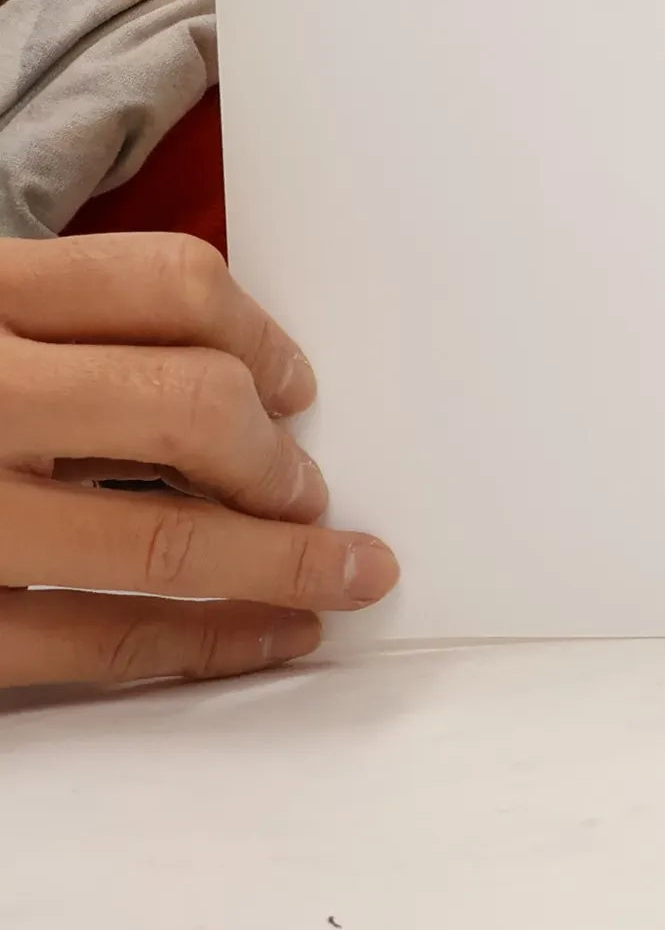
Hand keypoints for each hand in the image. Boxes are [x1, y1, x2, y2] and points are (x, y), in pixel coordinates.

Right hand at [0, 234, 396, 689]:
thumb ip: (63, 327)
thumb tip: (239, 380)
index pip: (169, 284)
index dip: (262, 337)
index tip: (299, 385)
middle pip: (189, 409)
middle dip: (276, 460)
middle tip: (310, 490)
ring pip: (159, 544)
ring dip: (279, 565)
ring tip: (336, 574)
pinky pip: (97, 644)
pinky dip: (206, 644)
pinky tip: (264, 637)